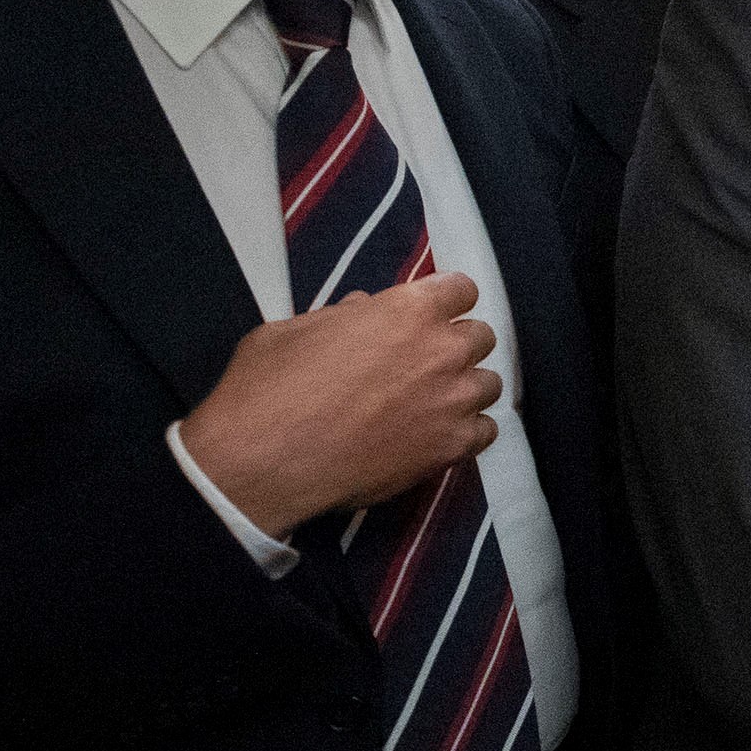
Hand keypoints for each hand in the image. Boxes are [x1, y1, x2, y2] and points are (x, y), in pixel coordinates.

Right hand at [176, 273, 498, 534]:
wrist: (263, 461)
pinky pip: (485, 431)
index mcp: (408, 310)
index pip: (461, 290)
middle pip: (480, 337)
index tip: (430, 317)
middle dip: (455, 345)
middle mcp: (442, 350)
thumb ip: (343, 316)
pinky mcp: (452, 447)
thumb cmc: (268, 389)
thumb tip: (363, 310)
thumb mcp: (294, 330)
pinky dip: (466, 431)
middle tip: (422, 364)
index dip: (445, 302)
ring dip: (464, 388)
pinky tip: (435, 435)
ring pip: (487, 384)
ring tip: (429, 403)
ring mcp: (452, 400)